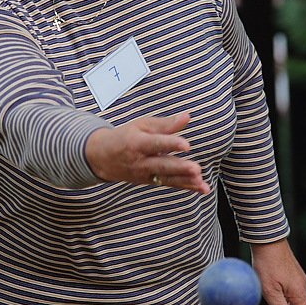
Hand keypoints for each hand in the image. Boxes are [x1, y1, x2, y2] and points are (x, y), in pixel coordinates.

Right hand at [85, 111, 210, 194]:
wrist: (103, 157)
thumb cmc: (125, 137)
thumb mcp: (141, 125)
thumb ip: (165, 124)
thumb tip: (187, 116)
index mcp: (137, 143)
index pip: (156, 144)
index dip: (171, 144)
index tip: (186, 145)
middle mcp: (141, 161)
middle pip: (162, 165)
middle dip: (180, 168)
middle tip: (195, 168)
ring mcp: (145, 174)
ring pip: (167, 178)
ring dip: (186, 181)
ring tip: (200, 181)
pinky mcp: (151, 181)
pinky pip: (170, 184)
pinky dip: (187, 187)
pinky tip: (202, 188)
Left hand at [250, 239, 305, 304]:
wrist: (267, 240)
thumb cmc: (267, 263)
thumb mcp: (270, 291)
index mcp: (299, 293)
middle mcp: (302, 286)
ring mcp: (298, 278)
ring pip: (292, 300)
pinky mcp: (292, 272)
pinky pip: (289, 291)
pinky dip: (279, 296)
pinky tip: (267, 291)